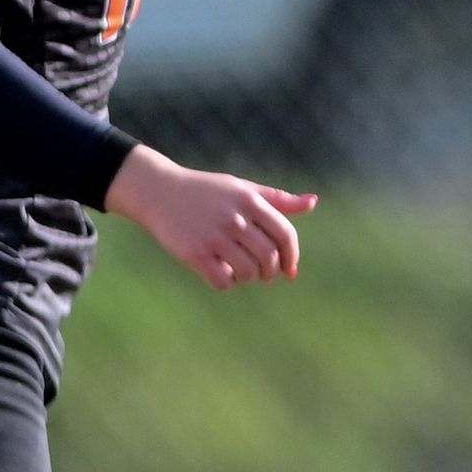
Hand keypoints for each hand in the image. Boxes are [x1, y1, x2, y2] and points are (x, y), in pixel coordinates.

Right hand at [105, 148, 317, 292]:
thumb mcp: (243, 188)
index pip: (285, 235)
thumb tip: (313, 202)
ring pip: (248, 273)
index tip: (289, 267)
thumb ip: (278, 199)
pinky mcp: (194, 254)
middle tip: (264, 273)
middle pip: (269, 257)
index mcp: (250, 201)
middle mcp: (235, 218)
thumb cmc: (207, 191)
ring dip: (249, 277)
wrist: (159, 191)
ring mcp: (214, 237)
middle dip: (271, 271)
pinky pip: (223, 281)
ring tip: (241, 270)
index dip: (292, 256)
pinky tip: (222, 272)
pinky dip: (227, 282)